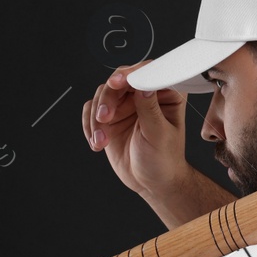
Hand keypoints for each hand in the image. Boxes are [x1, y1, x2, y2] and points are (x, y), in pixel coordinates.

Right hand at [83, 61, 188, 195]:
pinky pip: (91, 110)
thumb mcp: (159, 135)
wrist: (151, 183)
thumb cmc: (164, 160)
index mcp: (166, 94)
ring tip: (101, 140)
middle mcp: (145, 95)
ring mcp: (126, 104)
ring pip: (102, 95)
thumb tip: (143, 86)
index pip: (148, 73)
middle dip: (107, 99)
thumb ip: (150, 109)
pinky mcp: (110, 116)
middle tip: (104, 118)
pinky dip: (90, 126)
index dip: (131, 74)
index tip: (117, 82)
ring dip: (97, 118)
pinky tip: (97, 142)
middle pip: (119, 81)